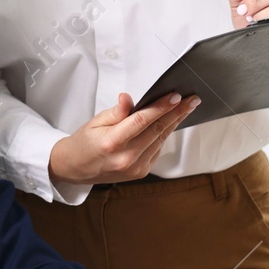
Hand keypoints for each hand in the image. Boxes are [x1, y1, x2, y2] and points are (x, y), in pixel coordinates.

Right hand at [48, 92, 199, 186]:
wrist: (76, 168)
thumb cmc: (85, 142)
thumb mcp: (96, 121)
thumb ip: (117, 111)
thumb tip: (129, 99)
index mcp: (112, 143)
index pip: (142, 121)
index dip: (161, 107)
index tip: (176, 96)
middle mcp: (126, 158)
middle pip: (157, 130)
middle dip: (177, 112)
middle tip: (192, 99)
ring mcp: (135, 168)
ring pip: (161, 139)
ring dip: (175, 122)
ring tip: (186, 107)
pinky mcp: (141, 172)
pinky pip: (157, 149)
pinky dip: (164, 134)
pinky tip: (170, 122)